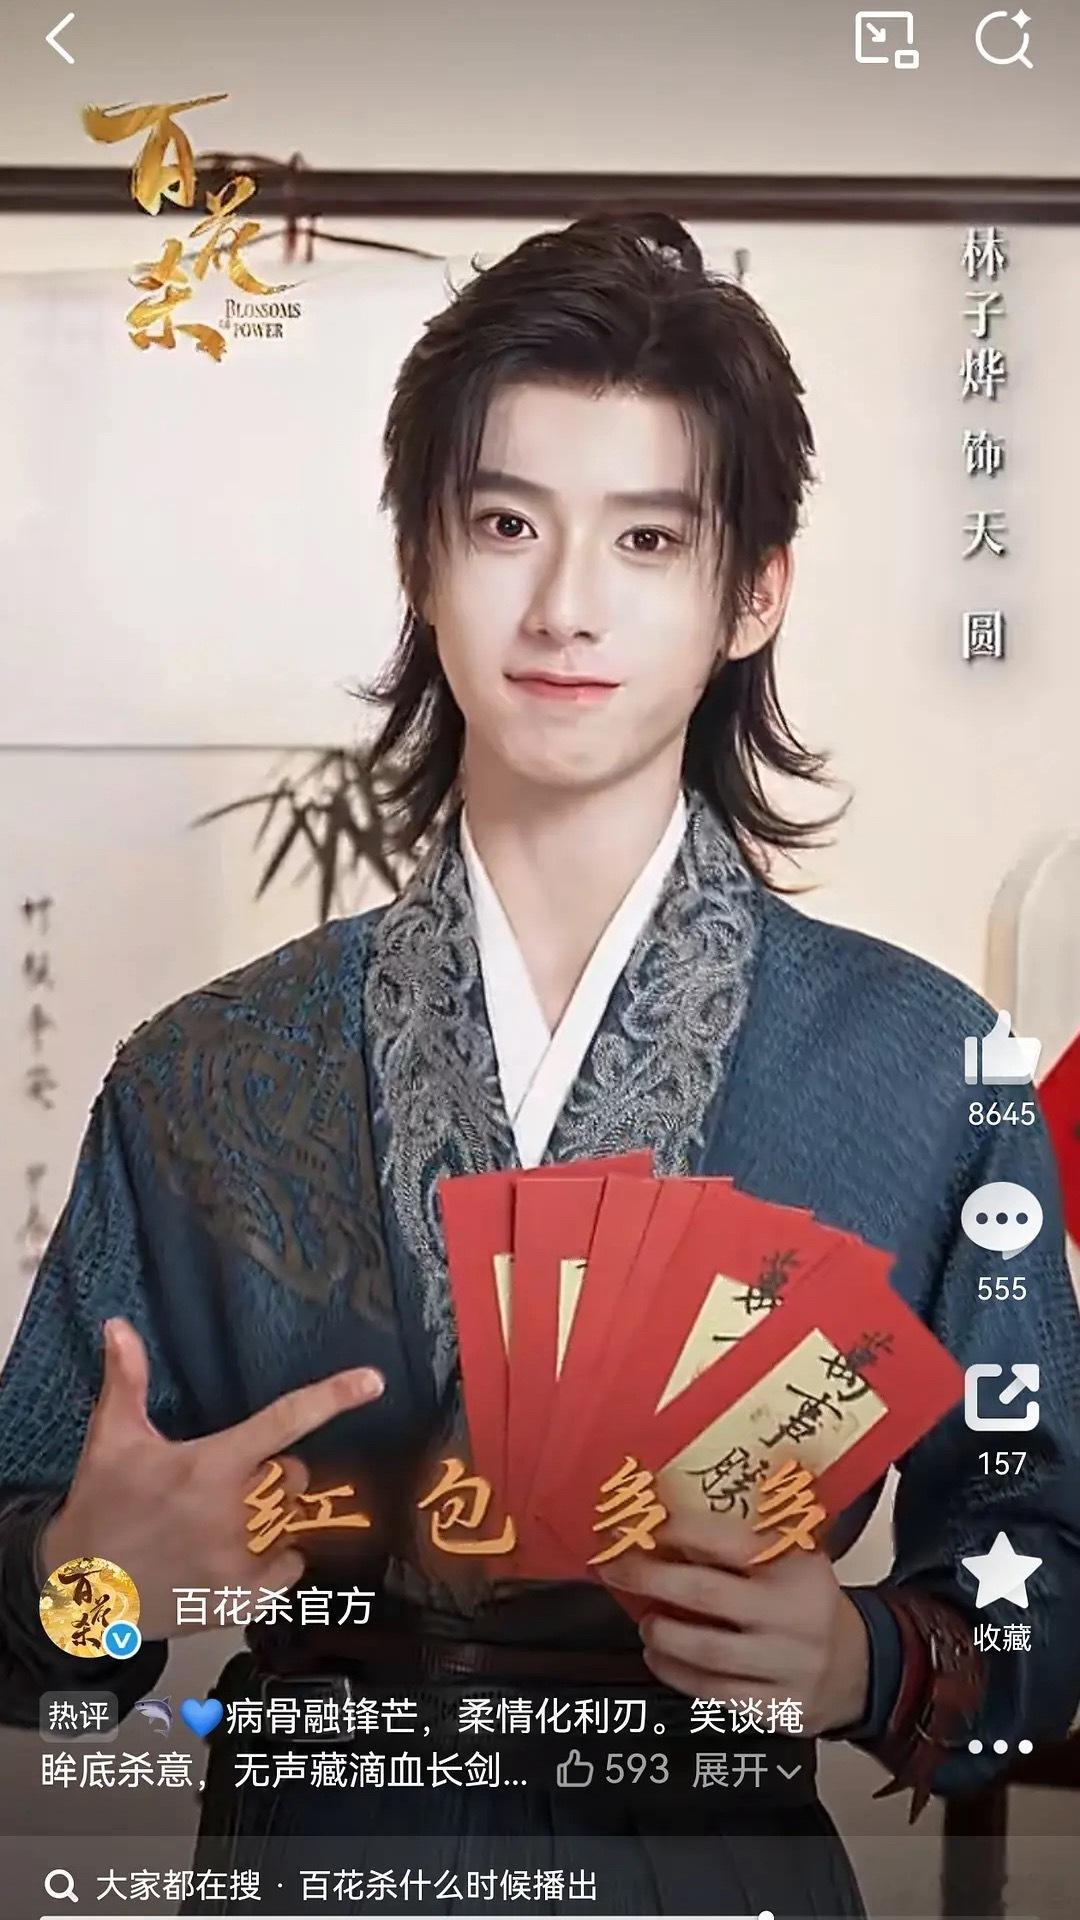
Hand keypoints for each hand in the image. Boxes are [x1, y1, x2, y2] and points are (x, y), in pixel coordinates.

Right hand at [40, 1317, 384, 1640]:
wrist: (80, 1592)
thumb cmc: (100, 1508)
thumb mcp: (111, 1440)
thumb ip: (126, 1380)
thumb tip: (119, 1325)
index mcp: (210, 1466)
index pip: (283, 1422)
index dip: (332, 1397)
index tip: (373, 1380)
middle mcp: (232, 1512)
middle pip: (292, 1476)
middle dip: (272, 1474)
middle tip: (227, 1482)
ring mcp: (240, 1560)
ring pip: (289, 1521)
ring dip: (268, 1518)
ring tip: (220, 1522)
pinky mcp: (241, 1599)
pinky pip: (290, 1567)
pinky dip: (275, 1561)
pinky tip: (238, 1554)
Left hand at [597, 1508, 870, 1735]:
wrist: (859, 1668)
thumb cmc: (806, 1601)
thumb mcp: (793, 1557)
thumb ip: (743, 1538)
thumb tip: (667, 1515)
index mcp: (795, 1566)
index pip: (728, 1541)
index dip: (678, 1531)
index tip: (643, 1524)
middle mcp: (790, 1615)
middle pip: (706, 1595)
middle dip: (651, 1579)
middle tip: (616, 1570)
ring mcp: (785, 1665)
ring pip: (706, 1653)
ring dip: (662, 1636)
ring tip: (646, 1623)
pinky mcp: (777, 1707)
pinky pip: (715, 1694)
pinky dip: (678, 1676)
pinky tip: (661, 1659)